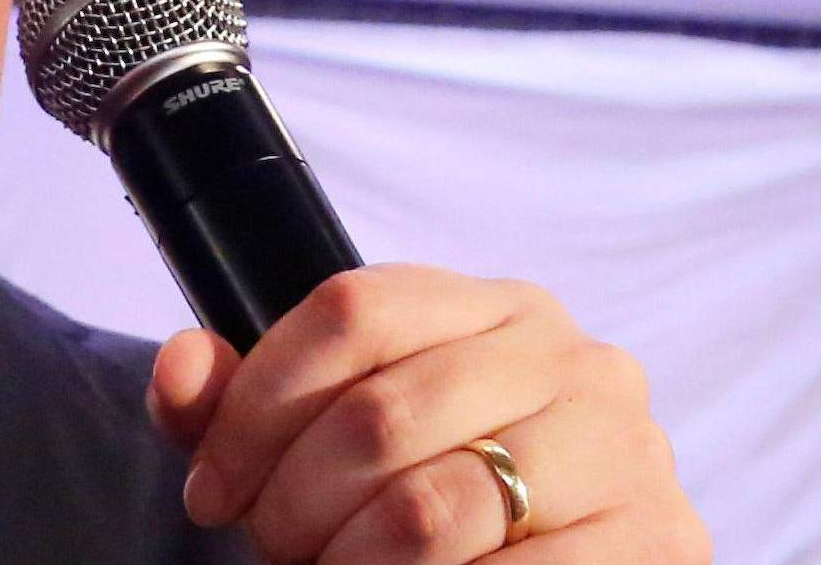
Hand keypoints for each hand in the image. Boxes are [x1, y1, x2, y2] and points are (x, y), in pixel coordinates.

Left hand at [147, 264, 710, 562]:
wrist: (551, 560)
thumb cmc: (424, 487)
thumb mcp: (324, 429)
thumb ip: (237, 395)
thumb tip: (181, 369)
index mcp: (489, 303)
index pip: (351, 312)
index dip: (256, 403)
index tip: (210, 484)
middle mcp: (570, 355)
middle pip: (380, 412)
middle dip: (294, 500)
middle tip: (270, 543)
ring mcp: (623, 446)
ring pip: (435, 503)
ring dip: (352, 559)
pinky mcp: (661, 539)